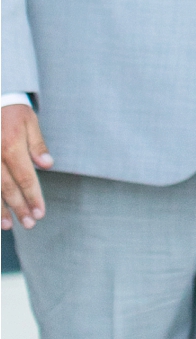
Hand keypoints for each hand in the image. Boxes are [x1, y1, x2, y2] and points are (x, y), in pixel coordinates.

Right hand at [2, 105, 52, 229]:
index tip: (41, 212)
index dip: (33, 196)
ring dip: (0, 210)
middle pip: (9, 188)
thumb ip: (37, 145)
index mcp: (11, 145)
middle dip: (20, 208)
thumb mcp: (30, 122)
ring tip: (10, 226)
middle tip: (30, 223)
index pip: (25, 177)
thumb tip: (47, 165)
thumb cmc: (13, 112)